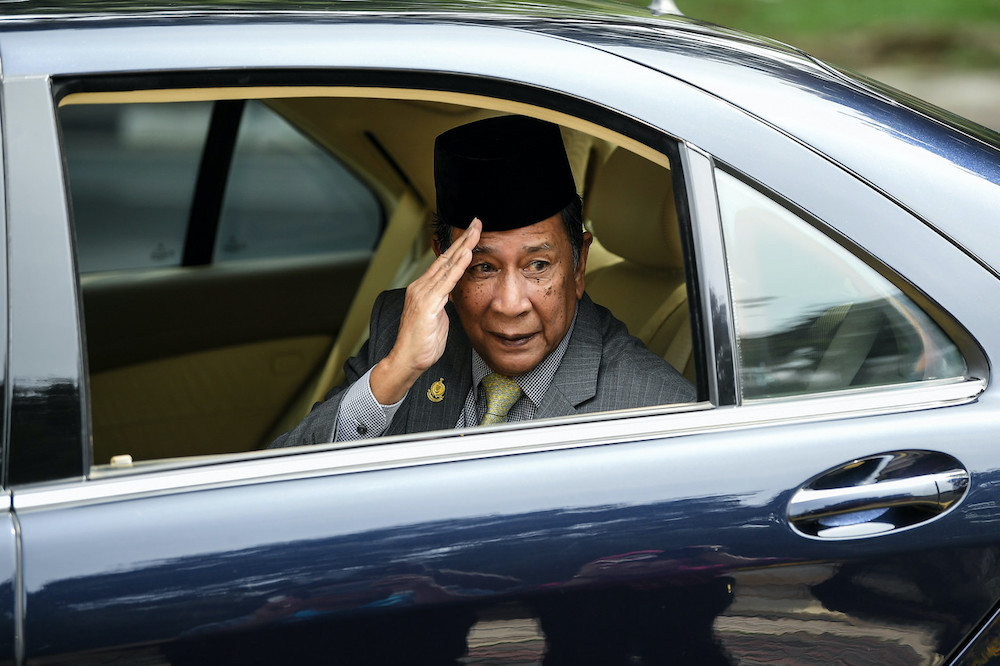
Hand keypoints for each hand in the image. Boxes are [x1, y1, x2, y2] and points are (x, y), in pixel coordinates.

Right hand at [370, 219, 481, 404]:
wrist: (407, 361)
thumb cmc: (422, 344)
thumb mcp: (439, 319)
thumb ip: (444, 303)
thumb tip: (452, 296)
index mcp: (424, 289)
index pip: (444, 263)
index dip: (459, 247)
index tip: (472, 233)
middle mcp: (421, 287)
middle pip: (446, 258)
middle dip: (463, 239)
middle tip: (477, 221)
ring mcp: (423, 294)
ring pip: (447, 265)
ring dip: (463, 246)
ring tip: (476, 230)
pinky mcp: (427, 304)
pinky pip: (447, 281)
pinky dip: (458, 266)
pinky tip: (467, 253)